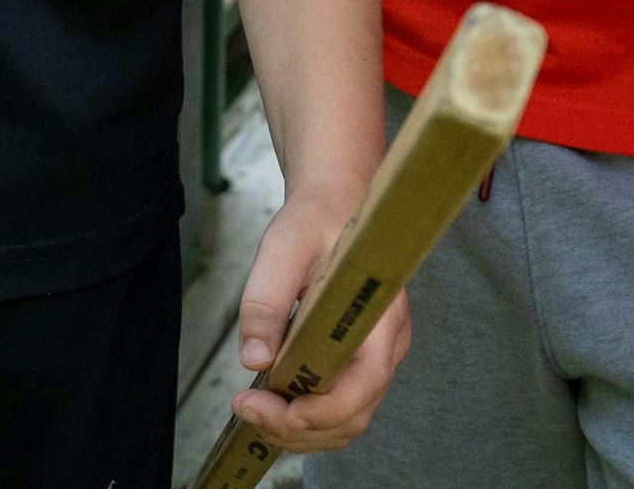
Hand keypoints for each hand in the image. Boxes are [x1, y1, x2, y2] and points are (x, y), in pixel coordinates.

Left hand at [226, 188, 409, 452]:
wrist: (336, 202)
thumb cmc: (316, 221)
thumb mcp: (283, 249)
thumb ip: (266, 302)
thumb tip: (254, 360)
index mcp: (379, 317)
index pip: (362, 387)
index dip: (314, 413)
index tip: (261, 406)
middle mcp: (388, 345)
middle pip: (353, 416)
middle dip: (297, 428)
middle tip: (245, 409)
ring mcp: (377, 356)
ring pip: (346, 420)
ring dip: (299, 430)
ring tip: (252, 410)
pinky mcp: (361, 359)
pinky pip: (341, 405)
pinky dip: (306, 417)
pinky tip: (271, 402)